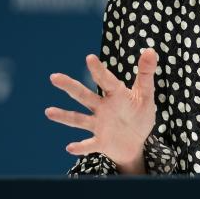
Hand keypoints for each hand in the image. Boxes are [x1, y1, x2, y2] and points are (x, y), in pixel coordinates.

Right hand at [45, 49, 158, 172]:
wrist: (136, 142)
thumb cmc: (139, 114)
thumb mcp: (146, 94)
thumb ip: (146, 74)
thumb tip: (150, 50)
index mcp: (115, 95)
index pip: (107, 81)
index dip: (99, 70)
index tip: (90, 58)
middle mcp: (103, 108)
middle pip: (84, 96)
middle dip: (70, 87)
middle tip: (54, 77)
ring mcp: (100, 125)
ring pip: (79, 119)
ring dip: (64, 116)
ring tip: (48, 112)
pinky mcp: (101, 142)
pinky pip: (89, 145)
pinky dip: (80, 147)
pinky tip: (70, 147)